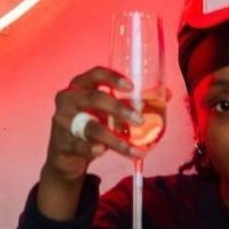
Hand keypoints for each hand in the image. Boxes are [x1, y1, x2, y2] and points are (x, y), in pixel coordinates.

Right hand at [43, 66, 146, 182]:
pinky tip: (102, 151)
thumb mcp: (106, 111)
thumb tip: (166, 94)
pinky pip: (80, 145)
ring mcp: (62, 122)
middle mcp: (68, 100)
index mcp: (80, 86)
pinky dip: (92, 149)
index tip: (131, 87)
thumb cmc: (89, 125)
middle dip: (119, 109)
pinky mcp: (61, 143)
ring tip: (134, 149)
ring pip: (91, 127)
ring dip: (114, 139)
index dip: (112, 78)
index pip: (94, 74)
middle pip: (94, 99)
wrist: (64, 155)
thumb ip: (132, 102)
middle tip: (139, 120)